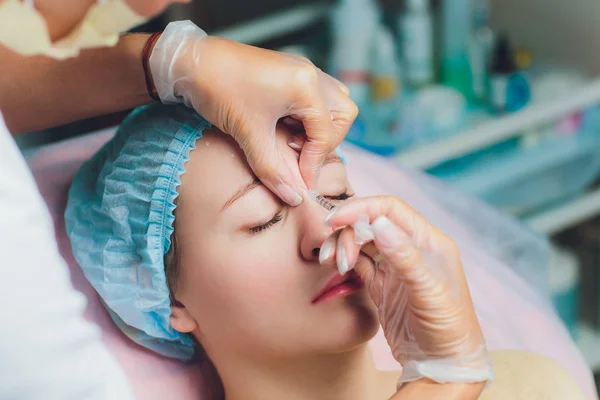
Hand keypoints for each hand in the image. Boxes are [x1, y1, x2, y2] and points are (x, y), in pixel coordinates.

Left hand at [149, 21, 357, 205]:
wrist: (191, 62)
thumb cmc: (219, 90)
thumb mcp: (248, 134)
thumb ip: (272, 169)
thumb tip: (294, 197)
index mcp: (305, 86)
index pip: (326, 133)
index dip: (314, 162)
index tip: (301, 182)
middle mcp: (310, 74)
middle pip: (342, 114)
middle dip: (326, 141)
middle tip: (300, 155)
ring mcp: (301, 70)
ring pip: (333, 103)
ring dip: (320, 127)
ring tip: (292, 139)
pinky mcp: (290, 71)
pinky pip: (315, 96)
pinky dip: (308, 116)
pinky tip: (284, 126)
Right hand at [321, 196, 493, 384]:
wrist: (442, 364)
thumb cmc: (448, 325)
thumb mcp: (428, 289)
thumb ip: (404, 255)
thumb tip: (379, 223)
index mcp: (428, 240)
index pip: (390, 209)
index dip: (362, 208)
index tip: (336, 219)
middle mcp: (410, 248)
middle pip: (371, 222)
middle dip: (348, 232)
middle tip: (337, 255)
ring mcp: (394, 266)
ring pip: (361, 241)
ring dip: (343, 246)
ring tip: (334, 263)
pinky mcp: (381, 283)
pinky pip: (358, 262)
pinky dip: (344, 260)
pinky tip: (338, 266)